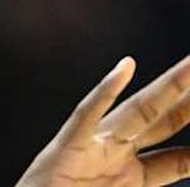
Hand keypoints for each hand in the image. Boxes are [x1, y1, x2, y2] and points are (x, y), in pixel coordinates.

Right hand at [17, 55, 189, 186]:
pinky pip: (87, 116)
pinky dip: (104, 91)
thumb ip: (159, 176)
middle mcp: (115, 156)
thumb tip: (182, 164)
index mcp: (132, 177)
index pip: (181, 155)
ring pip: (137, 112)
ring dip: (167, 88)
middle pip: (164, 121)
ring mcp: (92, 149)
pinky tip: (125, 68)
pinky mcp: (66, 148)